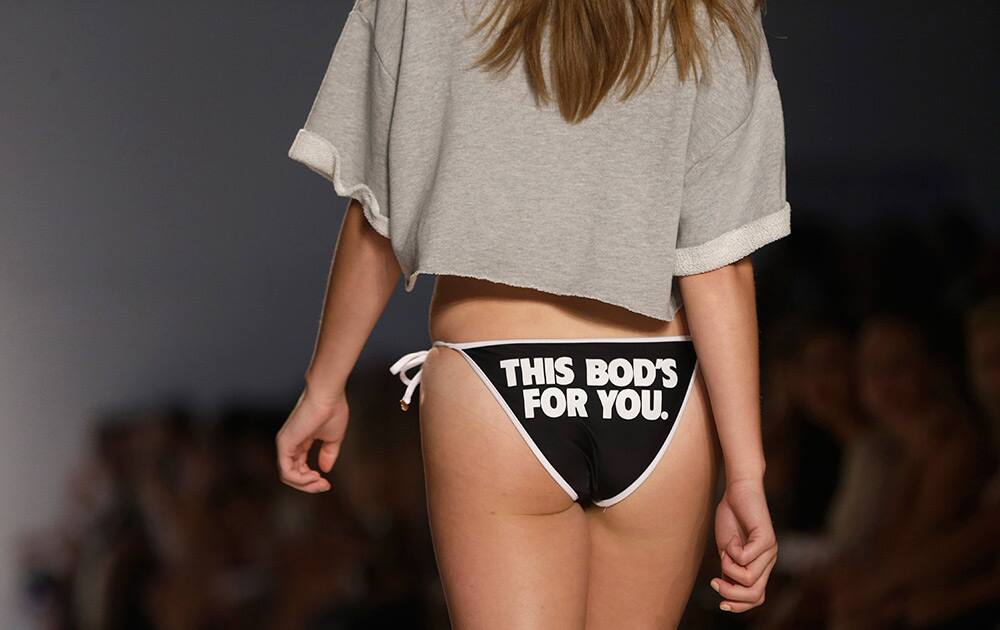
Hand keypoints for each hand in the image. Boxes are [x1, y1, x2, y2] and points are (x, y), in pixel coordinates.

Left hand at [275, 386, 348, 492]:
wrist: (327, 395)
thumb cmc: (332, 411)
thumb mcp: (333, 438)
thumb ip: (328, 454)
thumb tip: (324, 469)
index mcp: (300, 442)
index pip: (299, 468)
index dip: (312, 480)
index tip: (327, 483)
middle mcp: (289, 444)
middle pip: (292, 475)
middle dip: (309, 485)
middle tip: (325, 486)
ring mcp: (285, 444)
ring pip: (288, 476)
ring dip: (306, 485)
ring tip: (320, 482)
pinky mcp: (284, 444)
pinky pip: (287, 472)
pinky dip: (300, 480)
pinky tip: (314, 476)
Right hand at [711, 478, 777, 612]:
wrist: (739, 490)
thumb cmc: (732, 516)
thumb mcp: (727, 550)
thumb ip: (729, 569)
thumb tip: (726, 594)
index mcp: (761, 566)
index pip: (756, 598)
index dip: (738, 605)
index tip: (720, 601)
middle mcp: (769, 561)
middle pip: (755, 595)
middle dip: (731, 594)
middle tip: (715, 582)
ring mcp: (770, 551)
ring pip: (749, 579)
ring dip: (729, 569)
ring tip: (725, 552)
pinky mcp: (766, 539)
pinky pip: (745, 559)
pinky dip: (731, 552)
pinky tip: (730, 540)